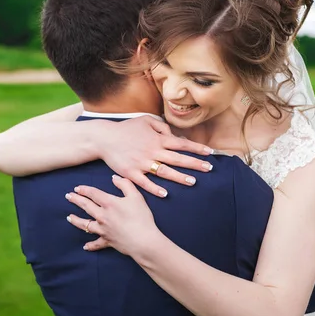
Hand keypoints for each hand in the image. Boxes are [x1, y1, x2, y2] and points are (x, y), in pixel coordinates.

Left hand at [66, 175, 162, 254]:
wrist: (143, 240)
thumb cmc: (141, 217)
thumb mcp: (136, 196)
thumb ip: (125, 184)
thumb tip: (114, 178)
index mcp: (109, 203)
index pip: (93, 194)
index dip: (84, 190)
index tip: (77, 188)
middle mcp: (102, 216)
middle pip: (86, 206)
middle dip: (76, 200)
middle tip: (68, 196)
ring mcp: (103, 229)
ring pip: (85, 224)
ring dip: (76, 220)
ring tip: (69, 217)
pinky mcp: (107, 241)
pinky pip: (96, 243)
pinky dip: (90, 245)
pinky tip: (85, 246)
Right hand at [96, 116, 213, 196]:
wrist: (104, 138)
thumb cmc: (126, 129)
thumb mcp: (145, 120)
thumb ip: (162, 126)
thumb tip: (174, 135)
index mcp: (157, 139)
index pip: (181, 144)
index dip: (197, 148)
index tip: (210, 153)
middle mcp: (152, 151)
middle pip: (177, 159)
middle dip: (195, 164)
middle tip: (209, 169)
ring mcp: (142, 163)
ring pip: (164, 172)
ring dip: (179, 177)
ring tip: (193, 182)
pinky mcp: (131, 173)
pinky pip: (145, 182)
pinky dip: (155, 189)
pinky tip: (165, 194)